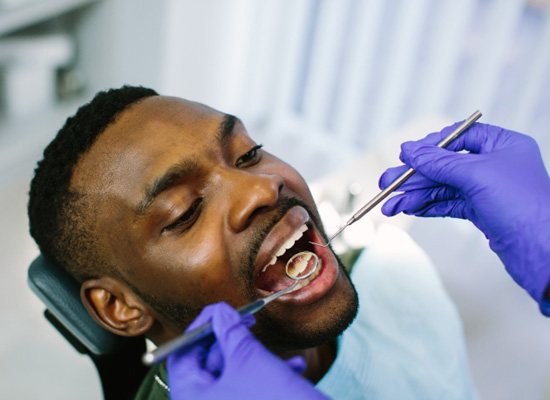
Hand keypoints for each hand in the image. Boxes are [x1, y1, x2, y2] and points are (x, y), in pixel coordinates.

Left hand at [167, 302, 327, 399]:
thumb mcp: (249, 359)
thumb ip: (230, 331)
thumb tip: (220, 312)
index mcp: (191, 398)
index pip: (180, 355)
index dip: (200, 328)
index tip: (220, 311)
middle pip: (206, 364)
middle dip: (231, 340)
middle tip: (248, 321)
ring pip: (232, 375)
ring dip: (257, 357)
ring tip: (278, 348)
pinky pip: (249, 389)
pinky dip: (269, 375)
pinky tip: (296, 366)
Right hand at [379, 122, 549, 311]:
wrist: (543, 252)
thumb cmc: (521, 205)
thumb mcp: (475, 175)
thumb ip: (438, 162)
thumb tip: (409, 150)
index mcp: (503, 145)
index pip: (459, 137)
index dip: (431, 145)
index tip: (407, 156)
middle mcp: (496, 165)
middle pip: (445, 165)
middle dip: (414, 176)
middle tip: (387, 184)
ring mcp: (488, 190)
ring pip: (443, 187)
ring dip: (415, 196)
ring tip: (390, 206)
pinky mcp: (482, 212)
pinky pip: (448, 204)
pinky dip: (427, 206)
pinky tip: (408, 209)